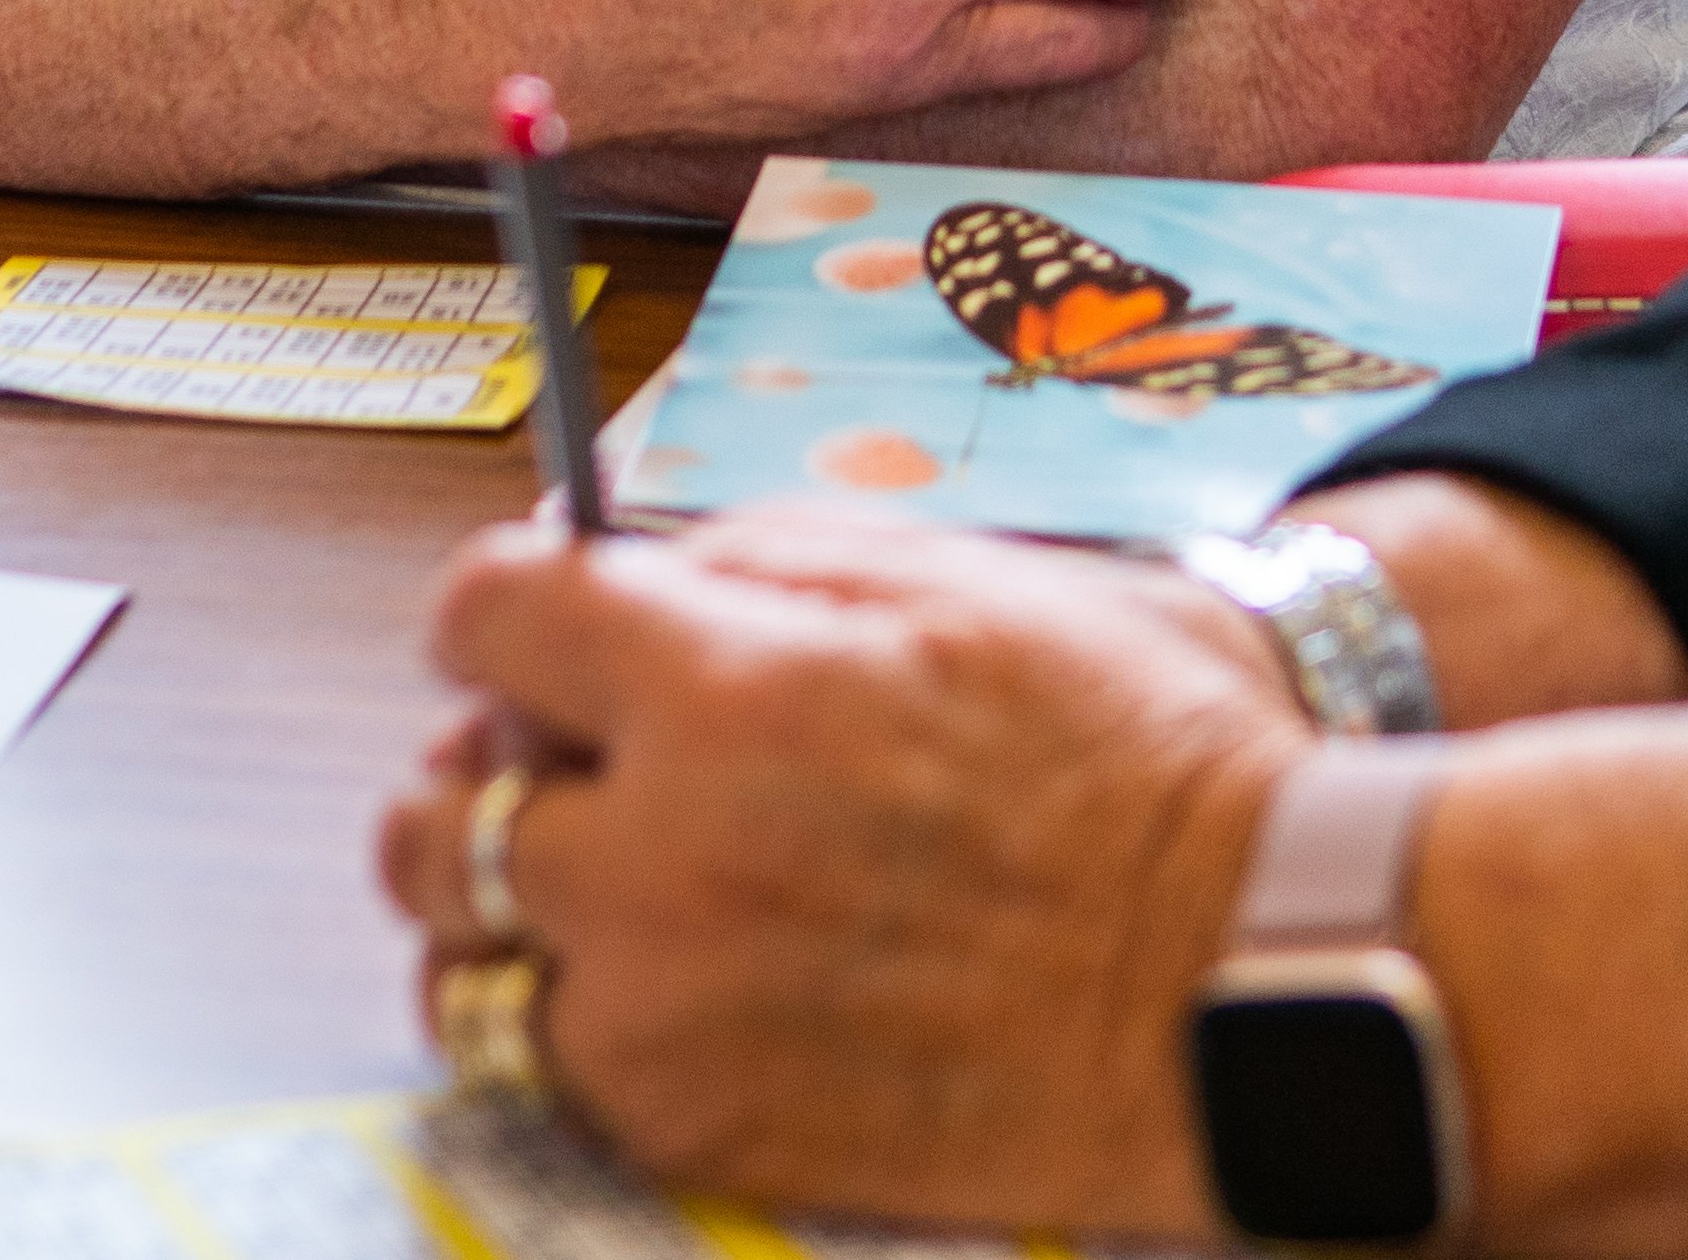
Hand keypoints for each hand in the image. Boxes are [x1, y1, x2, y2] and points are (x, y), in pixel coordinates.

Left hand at [382, 512, 1304, 1234]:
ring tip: (606, 890)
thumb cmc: (1135, 757)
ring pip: (462, 960)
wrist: (1250, 971)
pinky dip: (580, 1022)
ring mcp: (670, 1010)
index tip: (532, 630)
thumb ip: (760, 560)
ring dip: (508, 912)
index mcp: (725, 688)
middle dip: (483, 769)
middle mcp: (664, 855)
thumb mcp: (959, 577)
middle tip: (563, 768)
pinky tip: (676, 983)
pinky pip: (547, 1073)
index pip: (485, 616)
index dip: (504, 612)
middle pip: (437, 812)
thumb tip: (625, 572)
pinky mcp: (701, 1126)